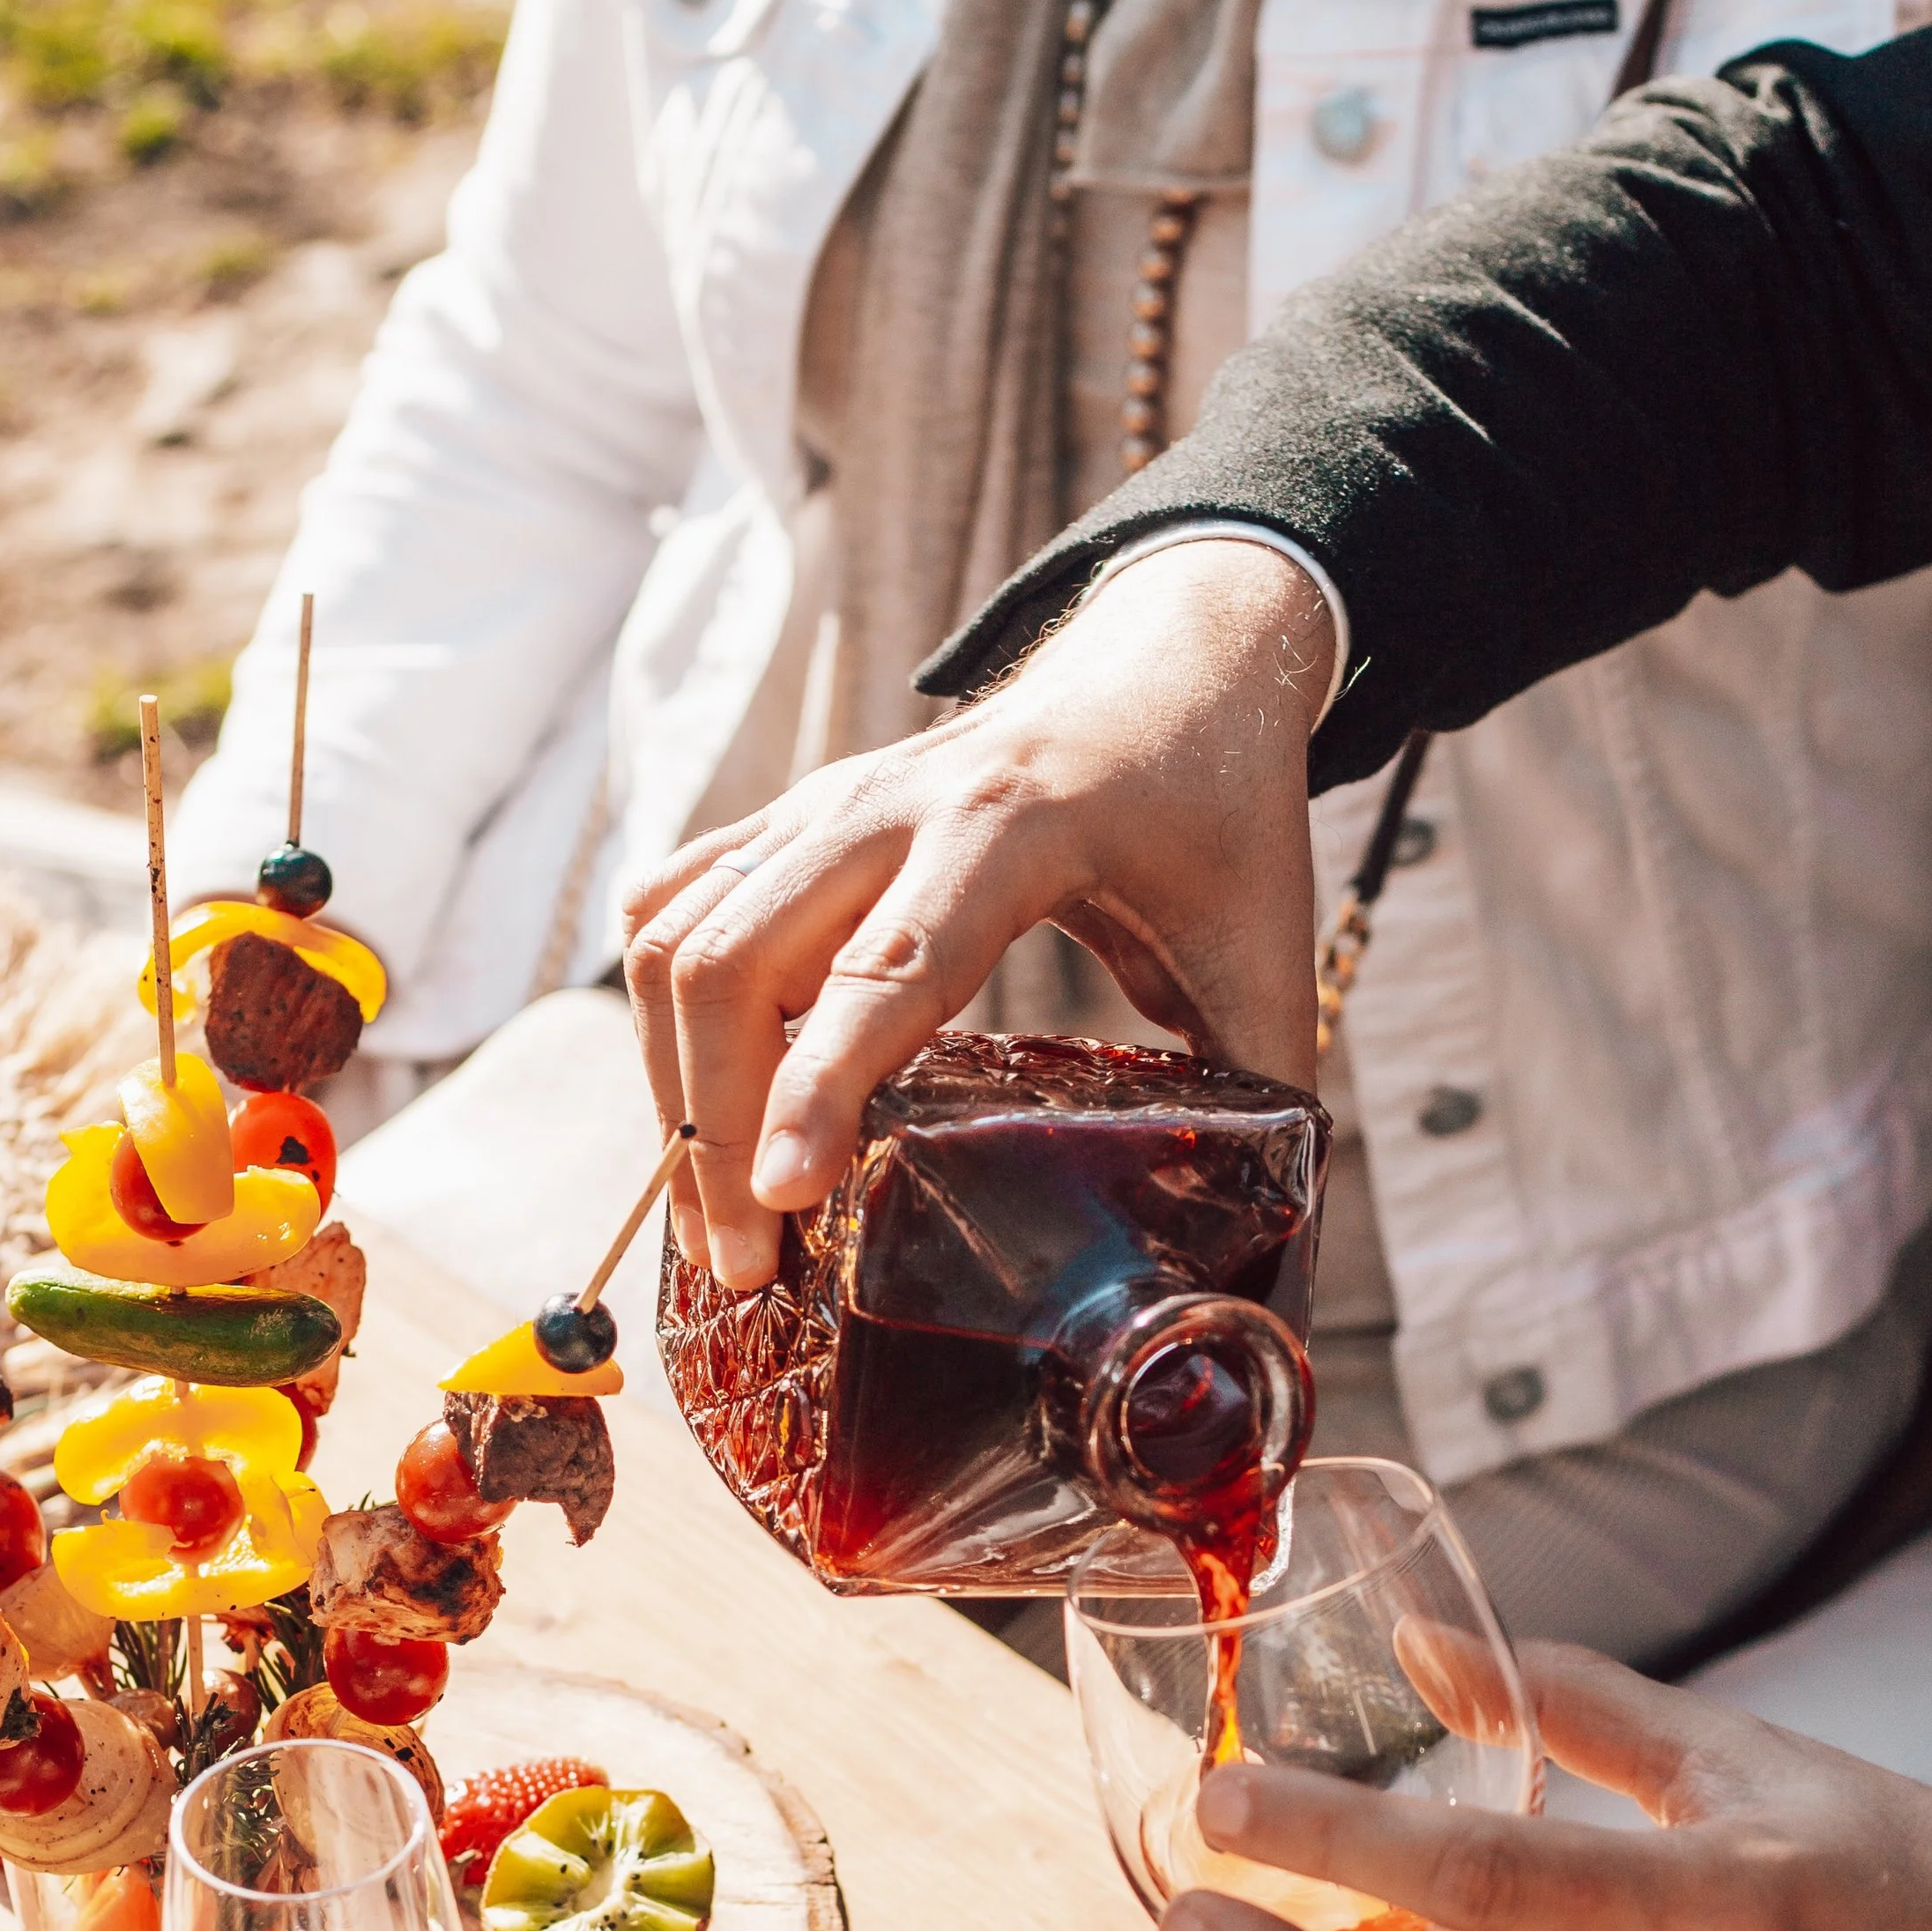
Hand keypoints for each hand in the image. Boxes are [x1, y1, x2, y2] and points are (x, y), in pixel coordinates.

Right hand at [620, 538, 1333, 1287]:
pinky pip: (673, 912)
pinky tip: (699, 1118)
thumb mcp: (1265, 948)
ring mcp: (822, 805)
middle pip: (734, 959)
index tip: (783, 1197)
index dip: (823, 1081)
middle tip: (742, 1268)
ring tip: (713, 1219)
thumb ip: (1265, 1091)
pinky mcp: (788, 820)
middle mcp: (890, 803)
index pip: (890, 964)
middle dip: (716, 1127)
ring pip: (676, 938)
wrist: (1169, 662)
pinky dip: (662, 1022)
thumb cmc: (1216, 809)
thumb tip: (1268, 1251)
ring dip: (672, 1088)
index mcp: (1015, 827)